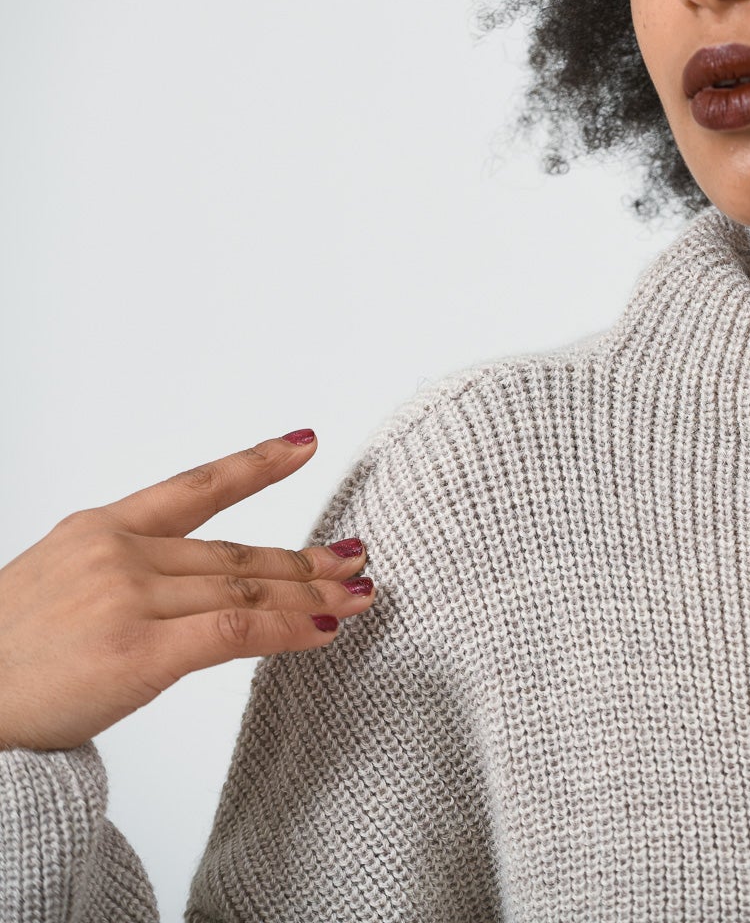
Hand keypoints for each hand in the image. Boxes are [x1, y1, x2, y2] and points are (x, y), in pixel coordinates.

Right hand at [0, 431, 376, 752]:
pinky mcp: (141, 651)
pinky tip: (324, 631)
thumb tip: (186, 588)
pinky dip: (290, 629)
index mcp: (95, 531)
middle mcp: (118, 554)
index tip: (303, 444)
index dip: (256, 465)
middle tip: (355, 559)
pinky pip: (238, 629)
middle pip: (236, 553)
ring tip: (358, 596)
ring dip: (313, 595)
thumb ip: (119, 578)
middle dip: (305, 561)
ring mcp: (130, 600)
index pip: (194, 488)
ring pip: (247, 588)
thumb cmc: (1, 661)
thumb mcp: (52, 589)